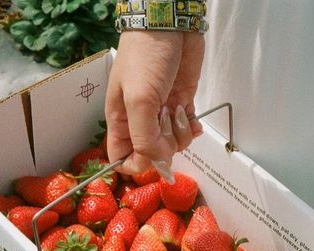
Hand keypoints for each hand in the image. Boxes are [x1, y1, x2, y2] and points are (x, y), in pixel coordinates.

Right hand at [105, 31, 204, 174]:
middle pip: (151, 153)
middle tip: (166, 121)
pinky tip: (193, 117)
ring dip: (180, 134)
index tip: (152, 154)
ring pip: (172, 143)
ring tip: (178, 110)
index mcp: (120, 120)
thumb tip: (156, 161)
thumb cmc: (146, 57)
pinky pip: (187, 129)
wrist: (169, 24)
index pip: (122, 158)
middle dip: (164, 146)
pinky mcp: (180, 102)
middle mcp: (139, 119)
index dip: (138, 164)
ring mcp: (161, 112)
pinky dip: (192, 128)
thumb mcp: (139, 100)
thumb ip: (145, 136)